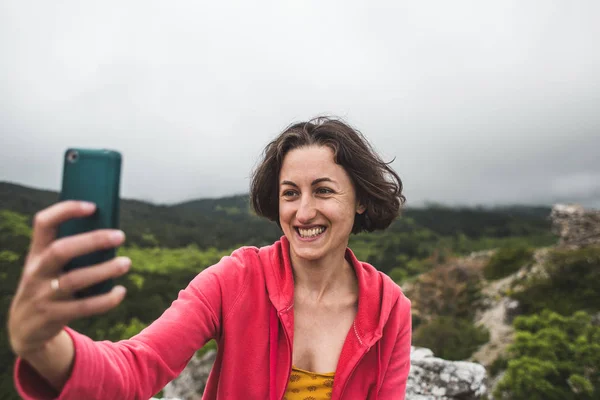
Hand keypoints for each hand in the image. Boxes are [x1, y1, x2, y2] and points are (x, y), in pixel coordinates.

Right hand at [7, 200, 129, 358]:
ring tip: (126, 263)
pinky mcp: (53, 316)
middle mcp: (36, 271)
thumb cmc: (48, 286)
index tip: (92, 207)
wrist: (23, 328)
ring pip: (75, 280)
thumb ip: (70, 251)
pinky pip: (83, 307)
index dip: (66, 210)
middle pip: (61, 250)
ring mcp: (42, 295)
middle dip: (92, 241)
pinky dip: (105, 300)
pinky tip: (120, 291)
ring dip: (104, 270)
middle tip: (120, 236)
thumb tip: (109, 234)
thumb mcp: (49, 267)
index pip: (43, 223)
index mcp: (36, 253)